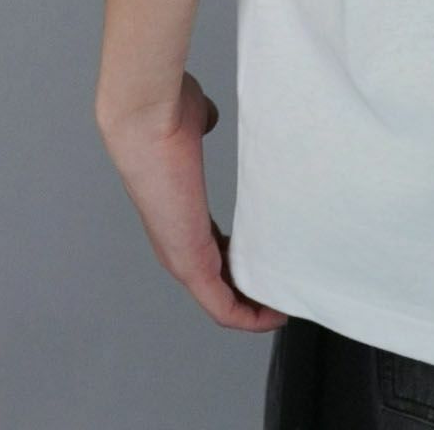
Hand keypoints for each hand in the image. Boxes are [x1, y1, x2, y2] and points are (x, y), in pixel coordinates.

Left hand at [96, 71, 285, 331]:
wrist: (147, 121)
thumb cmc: (165, 115)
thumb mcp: (192, 120)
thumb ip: (200, 123)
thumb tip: (204, 118)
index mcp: (181, 215)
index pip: (213, 252)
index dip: (243, 261)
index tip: (272, 262)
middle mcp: (177, 243)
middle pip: (218, 285)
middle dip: (252, 294)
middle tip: (286, 294)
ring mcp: (180, 255)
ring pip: (219, 302)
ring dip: (252, 311)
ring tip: (285, 309)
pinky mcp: (188, 262)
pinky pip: (219, 306)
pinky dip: (246, 318)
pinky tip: (271, 316)